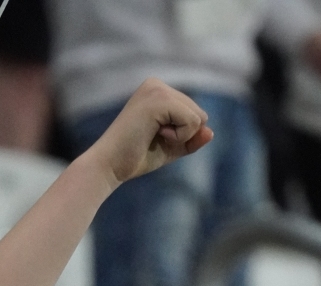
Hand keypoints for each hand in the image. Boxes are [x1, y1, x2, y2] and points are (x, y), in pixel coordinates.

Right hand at [88, 78, 212, 187]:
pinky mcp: (159, 100)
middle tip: (152, 139)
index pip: (193, 113)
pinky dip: (179, 136)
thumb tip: (211, 132)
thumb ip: (191, 140)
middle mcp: (157, 84)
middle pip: (198, 113)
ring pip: (197, 117)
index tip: (153, 138)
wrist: (109, 165)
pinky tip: (156, 135)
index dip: (182, 135)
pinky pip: (192, 121)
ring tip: (153, 136)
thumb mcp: (169, 148)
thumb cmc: (134, 157)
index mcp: (157, 91)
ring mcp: (157, 89)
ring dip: (181, 136)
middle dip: (183, 135)